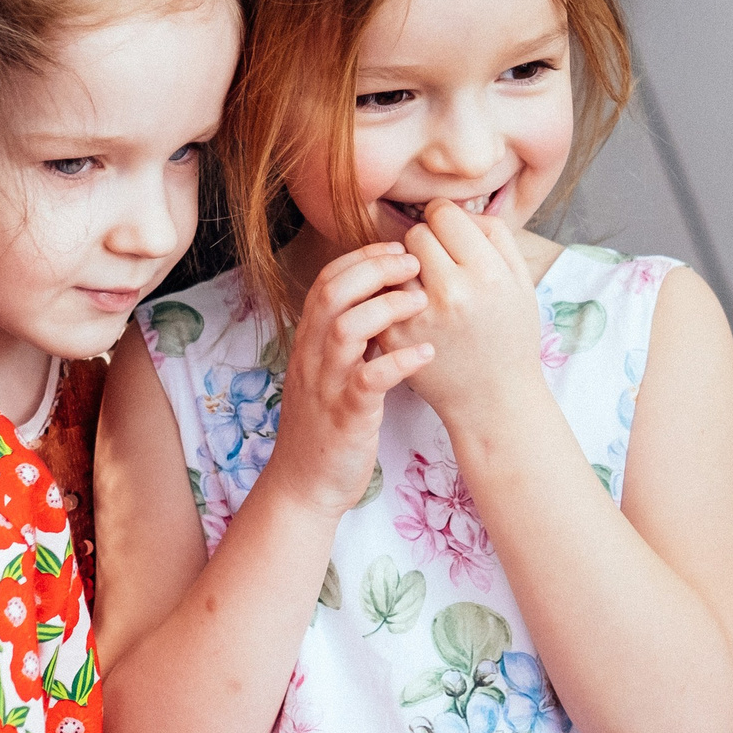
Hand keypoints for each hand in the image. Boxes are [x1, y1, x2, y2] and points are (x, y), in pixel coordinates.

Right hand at [257, 244, 432, 519]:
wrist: (305, 485)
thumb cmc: (328, 424)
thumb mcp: (330, 372)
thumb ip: (348, 337)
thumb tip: (383, 299)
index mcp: (310, 342)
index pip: (327, 281)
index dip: (362, 257)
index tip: (398, 248)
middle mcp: (313, 357)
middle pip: (334, 293)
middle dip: (375, 268)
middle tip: (414, 262)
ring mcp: (328, 386)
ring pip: (346, 329)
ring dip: (386, 307)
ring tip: (420, 300)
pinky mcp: (347, 417)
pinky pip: (369, 381)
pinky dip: (399, 362)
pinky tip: (426, 354)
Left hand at [379, 201, 545, 425]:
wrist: (494, 400)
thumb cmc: (510, 336)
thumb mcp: (522, 282)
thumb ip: (494, 235)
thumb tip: (456, 209)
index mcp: (487, 272)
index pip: (442, 214)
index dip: (445, 221)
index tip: (449, 237)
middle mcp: (452, 292)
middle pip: (415, 235)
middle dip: (425, 245)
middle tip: (439, 266)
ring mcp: (419, 316)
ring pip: (393, 263)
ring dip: (406, 269)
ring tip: (424, 286)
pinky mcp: (394, 337)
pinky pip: (381, 294)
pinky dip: (391, 297)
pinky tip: (409, 310)